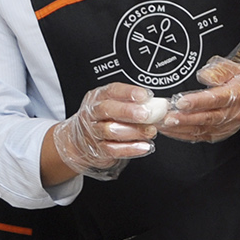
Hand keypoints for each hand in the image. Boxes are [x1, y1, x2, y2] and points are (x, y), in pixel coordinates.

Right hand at [48, 82, 163, 179]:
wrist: (79, 141)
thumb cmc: (104, 119)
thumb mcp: (113, 105)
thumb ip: (133, 103)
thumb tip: (160, 105)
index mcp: (98, 97)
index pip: (112, 90)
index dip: (128, 92)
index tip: (145, 95)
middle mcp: (93, 113)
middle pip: (107, 109)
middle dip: (128, 111)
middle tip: (146, 114)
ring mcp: (93, 131)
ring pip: (111, 130)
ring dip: (133, 131)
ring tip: (150, 131)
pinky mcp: (98, 149)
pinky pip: (113, 149)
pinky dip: (130, 148)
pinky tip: (145, 146)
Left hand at [161, 57, 239, 142]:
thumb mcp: (232, 67)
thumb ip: (217, 71)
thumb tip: (203, 76)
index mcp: (237, 95)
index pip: (215, 99)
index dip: (197, 102)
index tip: (180, 102)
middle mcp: (234, 113)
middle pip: (207, 118)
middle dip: (184, 119)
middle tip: (166, 118)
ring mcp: (229, 125)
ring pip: (203, 130)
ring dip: (181, 129)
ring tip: (163, 125)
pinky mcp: (223, 133)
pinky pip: (203, 137)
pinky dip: (185, 135)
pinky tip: (172, 131)